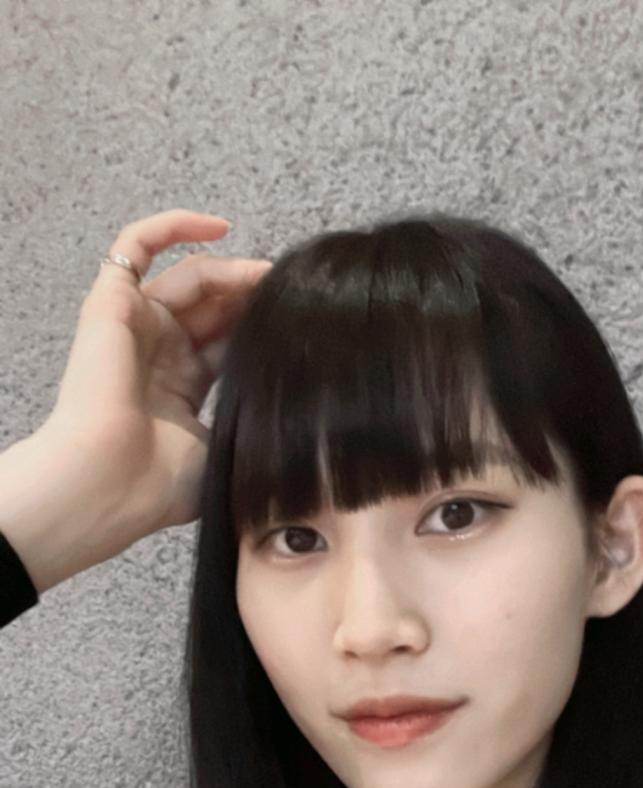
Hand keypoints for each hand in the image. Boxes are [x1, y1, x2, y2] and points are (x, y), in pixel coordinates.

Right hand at [44, 206, 271, 547]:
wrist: (111, 481)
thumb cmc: (160, 484)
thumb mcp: (226, 452)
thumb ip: (253, 427)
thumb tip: (308, 429)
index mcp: (180, 389)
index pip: (227, 342)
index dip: (260, 327)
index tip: (301, 321)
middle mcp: (157, 353)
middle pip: (212, 307)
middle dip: (252, 297)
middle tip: (292, 293)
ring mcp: (134, 325)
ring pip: (188, 277)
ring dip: (232, 271)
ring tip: (269, 275)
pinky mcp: (111, 302)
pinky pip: (134, 245)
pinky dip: (173, 226)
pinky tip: (220, 228)